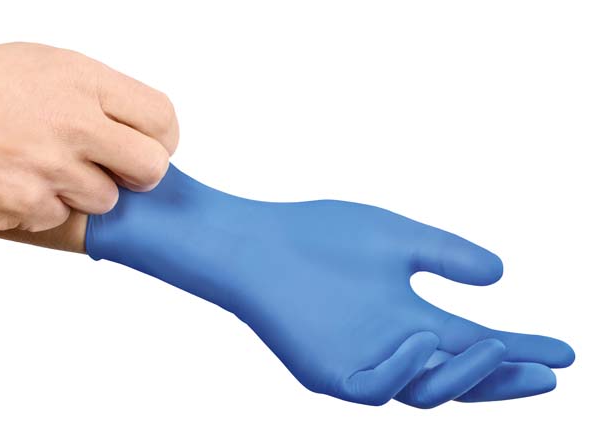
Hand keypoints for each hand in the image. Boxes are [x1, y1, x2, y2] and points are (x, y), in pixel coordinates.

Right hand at [0, 43, 177, 231]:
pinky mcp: (26, 205)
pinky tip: (11, 181)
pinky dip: (41, 207)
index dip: (163, 140)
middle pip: (151, 168)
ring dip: (82, 192)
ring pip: (106, 200)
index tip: (152, 148)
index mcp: (83, 81)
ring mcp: (50, 168)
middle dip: (142, 177)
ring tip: (42, 168)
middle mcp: (74, 123)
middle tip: (119, 173)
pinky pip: (59, 217)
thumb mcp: (42, 65)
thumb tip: (137, 128)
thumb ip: (95, 95)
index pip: (161, 118)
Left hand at [86, 165, 574, 407]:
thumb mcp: (397, 239)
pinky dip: (403, 370)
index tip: (565, 351)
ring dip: (463, 373)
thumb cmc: (318, 237)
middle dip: (505, 379)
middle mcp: (390, 349)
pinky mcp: (325, 373)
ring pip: (424, 391)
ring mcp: (358, 365)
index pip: (475, 344)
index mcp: (409, 320)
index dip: (520, 350)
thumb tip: (502, 274)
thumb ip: (445, 255)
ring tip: (494, 344)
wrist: (252, 241)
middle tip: (548, 370)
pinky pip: (374, 387)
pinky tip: (421, 340)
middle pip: (459, 379)